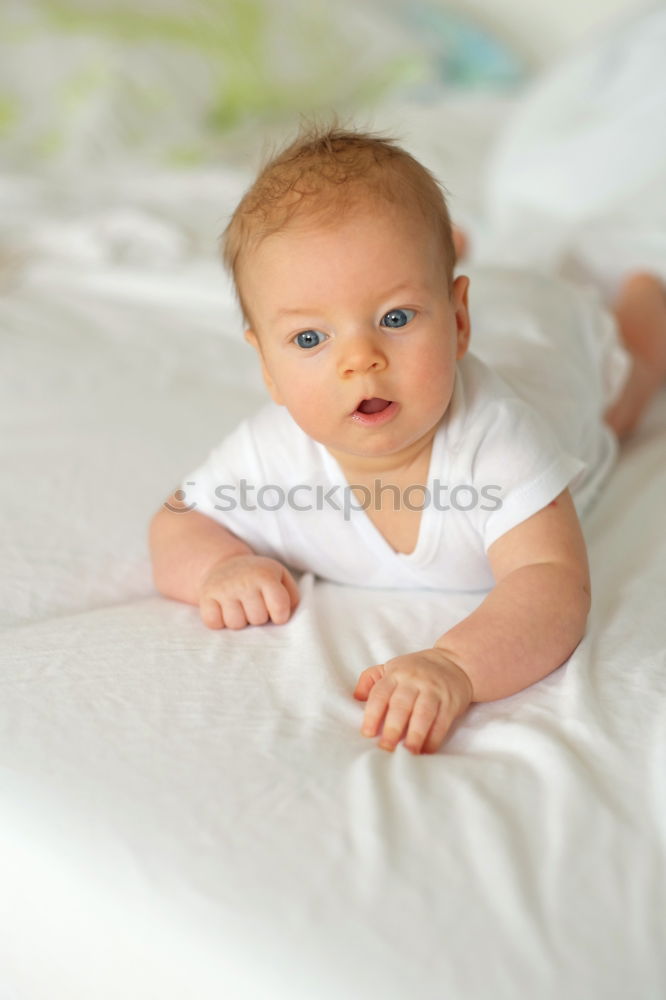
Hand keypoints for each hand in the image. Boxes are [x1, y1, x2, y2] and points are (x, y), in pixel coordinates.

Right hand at [198, 554, 299, 628]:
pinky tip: (224, 610)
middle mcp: (243, 580)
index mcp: (265, 575)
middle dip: (258, 618)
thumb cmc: (259, 577)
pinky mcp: (205, 596)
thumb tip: (288, 616)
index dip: (280, 616)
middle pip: (257, 619)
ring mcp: (223, 588)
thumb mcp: (280, 578)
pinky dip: (219, 622)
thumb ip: (292, 597)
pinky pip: (214, 623)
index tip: (275, 611)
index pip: (280, 608)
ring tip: (240, 608)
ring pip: (235, 624)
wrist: (225, 564)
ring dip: (239, 621)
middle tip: (254, 605)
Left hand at [353, 648, 472, 754]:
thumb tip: (356, 697)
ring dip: (415, 735)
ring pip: (423, 713)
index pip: (380, 693)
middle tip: (385, 748)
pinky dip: (434, 737)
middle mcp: (414, 681)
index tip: (367, 733)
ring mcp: (434, 691)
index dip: (372, 714)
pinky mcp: (450, 702)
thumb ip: (370, 679)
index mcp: (396, 673)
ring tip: (408, 752)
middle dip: (392, 728)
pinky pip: (442, 721)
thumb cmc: (415, 670)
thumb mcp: (391, 667)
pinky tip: (426, 750)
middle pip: (401, 705)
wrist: (454, 662)